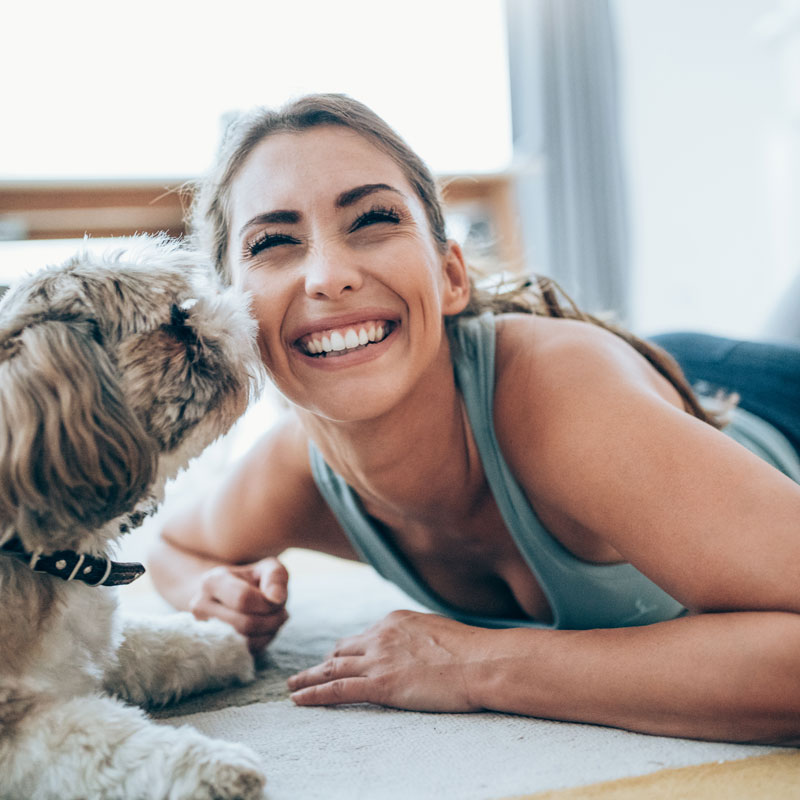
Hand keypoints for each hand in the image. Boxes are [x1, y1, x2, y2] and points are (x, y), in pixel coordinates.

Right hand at [189, 557, 288, 652]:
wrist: (232, 596)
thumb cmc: (254, 581)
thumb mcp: (269, 569)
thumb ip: (276, 577)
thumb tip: (276, 599)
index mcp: (212, 581)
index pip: (243, 599)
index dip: (268, 603)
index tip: (278, 600)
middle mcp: (200, 606)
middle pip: (244, 623)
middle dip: (272, 620)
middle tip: (282, 612)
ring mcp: (204, 630)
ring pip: (244, 642)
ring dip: (269, 632)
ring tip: (274, 619)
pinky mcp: (212, 647)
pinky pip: (243, 653)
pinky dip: (262, 643)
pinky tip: (265, 630)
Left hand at [287, 610, 488, 711]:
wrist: (481, 662)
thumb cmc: (472, 651)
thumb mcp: (438, 631)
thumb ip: (417, 637)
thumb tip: (416, 647)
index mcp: (394, 621)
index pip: (362, 637)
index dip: (347, 650)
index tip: (337, 659)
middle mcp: (379, 636)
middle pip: (341, 650)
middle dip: (323, 662)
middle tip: (306, 673)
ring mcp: (377, 660)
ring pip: (331, 668)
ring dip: (308, 678)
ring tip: (292, 687)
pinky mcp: (379, 685)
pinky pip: (336, 690)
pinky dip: (314, 695)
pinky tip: (299, 700)